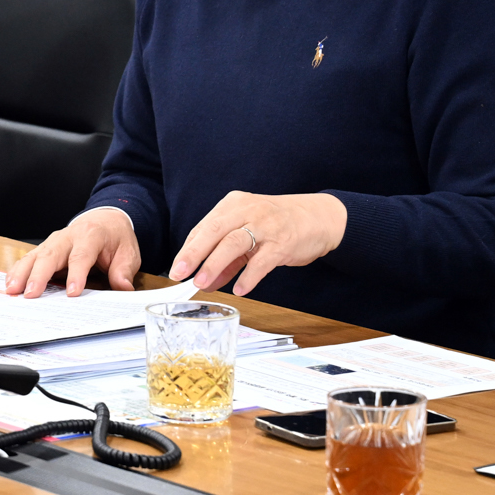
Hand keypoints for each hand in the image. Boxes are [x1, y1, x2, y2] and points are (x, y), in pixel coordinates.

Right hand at [5, 208, 140, 297]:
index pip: (81, 256)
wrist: (105, 220)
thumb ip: (123, 270)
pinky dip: (17, 271)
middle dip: (38, 275)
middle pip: (50, 255)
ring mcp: (53, 242)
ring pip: (34, 256)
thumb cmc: (115, 238)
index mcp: (90, 235)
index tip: (72, 293)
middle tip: (30, 294)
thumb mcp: (128, 252)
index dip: (76, 274)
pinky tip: (10, 284)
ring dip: (21, 273)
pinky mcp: (45, 249)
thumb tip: (123, 287)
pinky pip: (29, 259)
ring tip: (12, 290)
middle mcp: (67, 236)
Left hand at [168, 190, 346, 295]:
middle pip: (213, 231)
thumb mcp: (248, 235)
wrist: (318, 218)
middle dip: (193, 253)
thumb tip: (205, 283)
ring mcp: (266, 225)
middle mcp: (247, 210)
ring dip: (215, 265)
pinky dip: (248, 276)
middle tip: (179, 273)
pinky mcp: (283, 242)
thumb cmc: (277, 225)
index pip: (204, 227)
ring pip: (234, 243)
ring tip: (201, 283)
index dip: (188, 249)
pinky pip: (262, 261)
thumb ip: (226, 260)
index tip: (176, 268)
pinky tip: (239, 289)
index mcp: (233, 205)